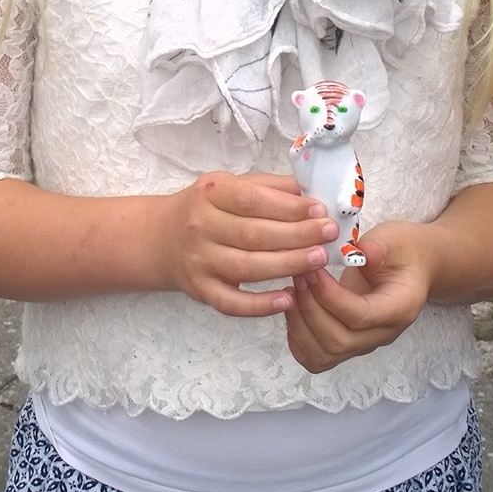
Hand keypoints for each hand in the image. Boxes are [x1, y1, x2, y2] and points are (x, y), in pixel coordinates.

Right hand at [155, 172, 337, 317]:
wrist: (163, 239)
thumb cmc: (208, 209)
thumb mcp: (231, 186)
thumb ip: (269, 187)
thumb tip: (310, 192)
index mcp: (210, 193)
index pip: (252, 199)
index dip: (288, 207)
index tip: (320, 210)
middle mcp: (199, 226)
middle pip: (254, 234)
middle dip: (297, 236)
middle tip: (329, 235)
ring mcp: (199, 261)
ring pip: (247, 267)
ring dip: (287, 265)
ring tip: (319, 260)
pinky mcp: (200, 290)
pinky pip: (231, 303)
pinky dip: (260, 305)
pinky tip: (287, 299)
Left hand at [284, 219, 437, 372]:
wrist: (411, 266)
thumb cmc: (402, 251)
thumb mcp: (395, 240)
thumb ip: (379, 247)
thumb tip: (363, 252)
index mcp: (400, 309)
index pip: (360, 316)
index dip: (329, 297)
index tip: (312, 270)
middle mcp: (383, 334)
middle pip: (339, 341)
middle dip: (310, 310)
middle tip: (299, 276)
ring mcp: (364, 343)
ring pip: (325, 354)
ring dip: (300, 326)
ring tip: (291, 292)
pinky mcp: (348, 344)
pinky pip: (317, 357)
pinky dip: (298, 340)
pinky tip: (292, 309)